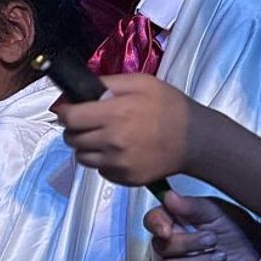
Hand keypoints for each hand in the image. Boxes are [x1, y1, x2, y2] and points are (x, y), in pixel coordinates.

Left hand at [53, 74, 201, 184]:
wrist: (195, 140)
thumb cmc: (169, 107)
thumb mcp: (140, 82)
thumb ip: (107, 83)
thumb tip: (76, 91)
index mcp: (114, 114)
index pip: (69, 118)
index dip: (65, 112)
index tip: (68, 110)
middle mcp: (112, 141)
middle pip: (71, 138)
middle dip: (74, 129)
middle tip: (88, 122)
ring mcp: (117, 163)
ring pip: (82, 157)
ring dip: (86, 146)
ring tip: (104, 137)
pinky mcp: (124, 178)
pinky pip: (99, 170)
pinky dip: (103, 161)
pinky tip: (118, 151)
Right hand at [145, 193, 260, 260]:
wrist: (258, 258)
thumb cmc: (239, 231)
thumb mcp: (218, 213)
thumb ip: (192, 206)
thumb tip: (169, 197)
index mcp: (178, 221)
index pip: (153, 220)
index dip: (156, 224)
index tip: (167, 230)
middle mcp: (174, 243)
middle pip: (160, 247)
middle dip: (188, 244)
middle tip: (212, 240)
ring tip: (220, 257)